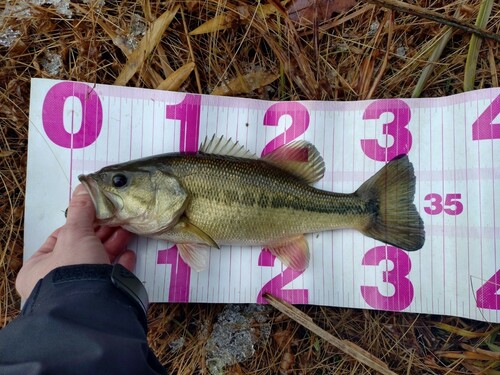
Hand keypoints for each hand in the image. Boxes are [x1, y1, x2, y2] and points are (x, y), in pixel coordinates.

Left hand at [16, 184, 135, 299]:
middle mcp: (55, 281)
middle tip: (116, 218)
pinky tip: (129, 255)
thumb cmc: (73, 270)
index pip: (58, 239)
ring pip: (97, 263)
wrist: (92, 307)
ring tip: (127, 230)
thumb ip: (81, 209)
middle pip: (81, 249)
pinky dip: (120, 265)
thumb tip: (86, 186)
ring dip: (113, 245)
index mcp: (39, 268)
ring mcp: (79, 291)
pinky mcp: (99, 299)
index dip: (79, 223)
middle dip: (101, 232)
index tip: (95, 213)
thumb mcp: (76, 233)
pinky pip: (110, 278)